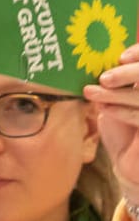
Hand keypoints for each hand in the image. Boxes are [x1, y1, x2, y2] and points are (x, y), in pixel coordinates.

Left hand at [86, 44, 138, 202]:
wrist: (130, 163)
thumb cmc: (123, 129)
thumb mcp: (117, 101)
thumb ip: (113, 83)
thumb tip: (92, 59)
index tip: (120, 56)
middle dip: (128, 74)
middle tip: (104, 77)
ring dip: (116, 94)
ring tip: (90, 93)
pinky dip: (122, 111)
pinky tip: (104, 109)